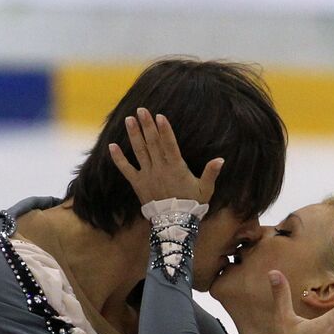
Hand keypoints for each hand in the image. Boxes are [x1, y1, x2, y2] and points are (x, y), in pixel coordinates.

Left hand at [108, 107, 223, 206]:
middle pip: (152, 143)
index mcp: (176, 168)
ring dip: (134, 135)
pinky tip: (111, 146)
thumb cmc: (192, 205)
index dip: (164, 130)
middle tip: (141, 110)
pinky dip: (118, 159)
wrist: (174, 224)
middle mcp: (160, 169)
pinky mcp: (138, 184)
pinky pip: (126, 170)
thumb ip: (211, 173)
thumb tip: (221, 159)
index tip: (159, 116)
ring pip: (139, 152)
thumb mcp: (205, 190)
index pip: (169, 145)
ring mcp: (147, 176)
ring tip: (129, 119)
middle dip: (147, 125)